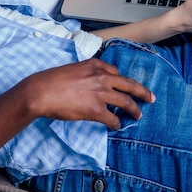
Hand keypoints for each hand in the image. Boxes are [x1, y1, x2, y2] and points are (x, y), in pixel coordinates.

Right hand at [21, 59, 154, 129]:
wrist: (41, 91)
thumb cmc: (51, 80)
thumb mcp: (72, 69)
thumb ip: (85, 74)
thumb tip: (89, 85)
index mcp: (95, 65)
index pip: (116, 73)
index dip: (122, 82)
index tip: (127, 86)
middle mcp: (102, 77)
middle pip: (129, 85)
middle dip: (142, 92)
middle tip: (150, 98)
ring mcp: (100, 93)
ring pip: (126, 102)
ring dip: (134, 110)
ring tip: (138, 115)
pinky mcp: (96, 110)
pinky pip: (113, 118)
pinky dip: (117, 123)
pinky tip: (116, 126)